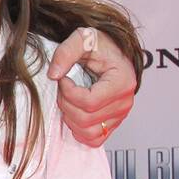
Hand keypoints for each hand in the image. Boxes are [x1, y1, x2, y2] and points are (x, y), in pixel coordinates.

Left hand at [47, 27, 135, 145]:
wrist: (113, 52)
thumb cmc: (101, 45)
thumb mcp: (83, 38)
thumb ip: (66, 52)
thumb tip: (53, 75)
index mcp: (122, 82)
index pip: (89, 102)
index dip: (68, 93)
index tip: (63, 79)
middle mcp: (124, 102)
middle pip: (86, 119)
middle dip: (66, 104)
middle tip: (63, 88)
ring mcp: (120, 115)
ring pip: (88, 132)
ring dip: (70, 118)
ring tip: (69, 99)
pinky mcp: (114, 123)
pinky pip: (94, 139)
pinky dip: (79, 130)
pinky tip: (75, 112)